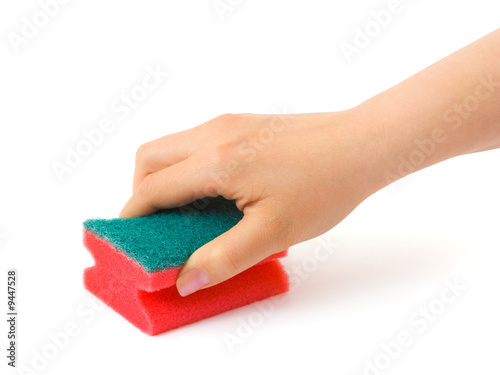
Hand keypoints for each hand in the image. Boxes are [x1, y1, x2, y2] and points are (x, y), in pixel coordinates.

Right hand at [119, 110, 384, 294]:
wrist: (360, 145)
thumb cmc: (325, 184)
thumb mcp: (274, 232)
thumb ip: (224, 257)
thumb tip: (185, 278)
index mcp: (216, 161)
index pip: (150, 189)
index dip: (134, 218)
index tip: (133, 239)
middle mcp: (214, 134)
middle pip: (149, 158)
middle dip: (142, 193)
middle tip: (160, 227)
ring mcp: (228, 124)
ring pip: (172, 148)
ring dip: (166, 179)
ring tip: (187, 214)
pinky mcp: (242, 124)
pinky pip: (196, 144)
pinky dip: (188, 168)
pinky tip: (215, 193)